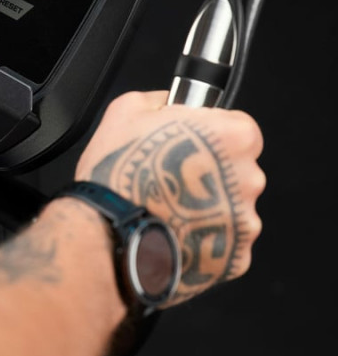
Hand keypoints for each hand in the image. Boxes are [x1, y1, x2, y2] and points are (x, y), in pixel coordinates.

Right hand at [74, 90, 264, 305]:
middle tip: (173, 174)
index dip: (212, 132)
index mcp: (231, 135)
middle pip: (240, 168)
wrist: (108, 231)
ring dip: (209, 205)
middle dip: (212, 170)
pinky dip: (204, 235)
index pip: (241, 126)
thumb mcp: (128, 108)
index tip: (192, 141)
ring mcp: (245, 220)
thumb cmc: (119, 171)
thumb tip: (169, 103)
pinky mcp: (237, 256)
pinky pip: (226, 240)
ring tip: (169, 205)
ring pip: (233, 206)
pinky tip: (175, 228)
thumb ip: (162, 100)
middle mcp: (248, 178)